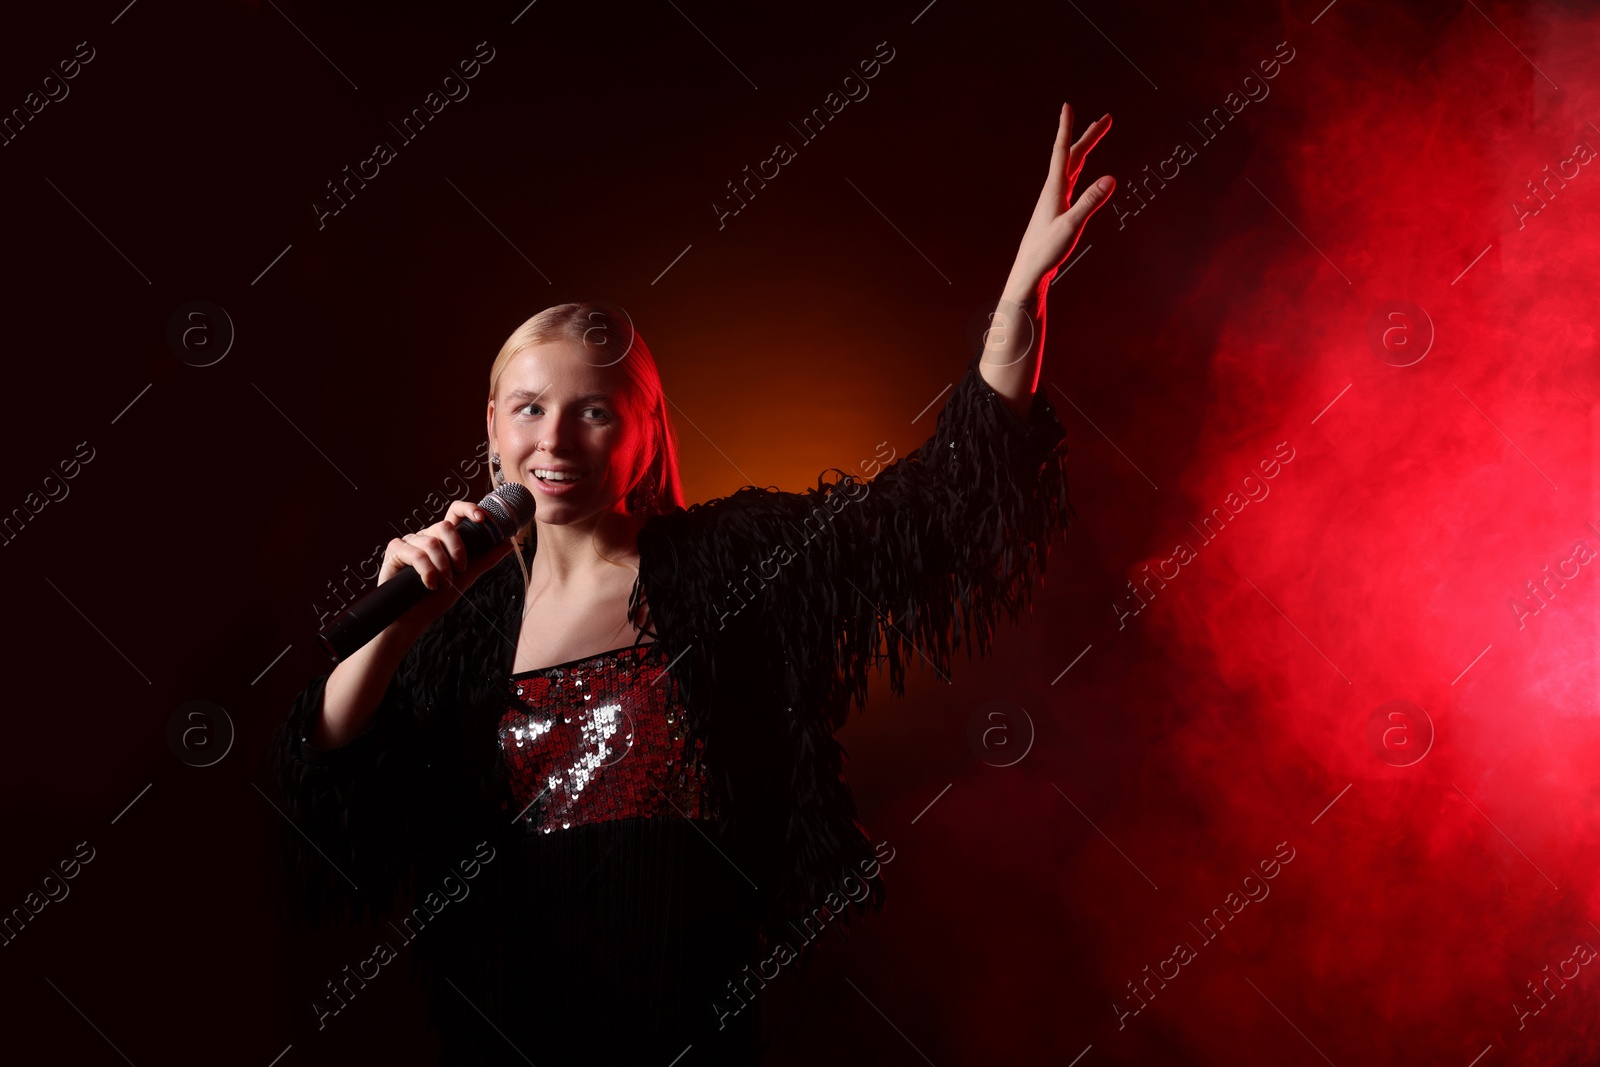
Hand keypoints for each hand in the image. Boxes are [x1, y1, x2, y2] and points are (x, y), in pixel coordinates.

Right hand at [379, 498, 515, 630]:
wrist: (414, 618)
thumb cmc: (436, 597)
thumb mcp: (466, 577)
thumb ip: (485, 559)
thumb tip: (508, 544)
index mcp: (443, 539)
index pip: (455, 513)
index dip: (468, 509)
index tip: (482, 519)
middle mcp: (426, 536)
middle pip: (445, 526)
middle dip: (457, 550)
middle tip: (460, 570)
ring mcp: (410, 541)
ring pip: (431, 542)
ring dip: (442, 566)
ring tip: (443, 584)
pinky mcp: (395, 550)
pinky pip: (415, 553)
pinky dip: (426, 571)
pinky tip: (429, 585)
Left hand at [1002, 104, 1113, 301]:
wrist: (1030, 271)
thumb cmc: (1047, 250)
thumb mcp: (1072, 226)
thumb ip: (1091, 202)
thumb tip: (1111, 178)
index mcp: (1055, 189)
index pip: (1062, 151)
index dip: (1066, 128)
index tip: (1067, 106)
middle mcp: (1053, 190)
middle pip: (1073, 156)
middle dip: (1088, 135)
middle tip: (1106, 118)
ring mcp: (1055, 200)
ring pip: (1072, 167)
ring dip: (1085, 149)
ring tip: (1095, 135)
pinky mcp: (1057, 210)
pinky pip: (1072, 181)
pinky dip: (1080, 169)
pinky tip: (1083, 171)